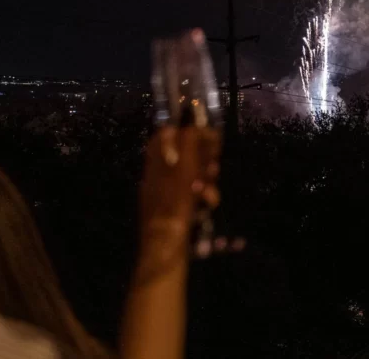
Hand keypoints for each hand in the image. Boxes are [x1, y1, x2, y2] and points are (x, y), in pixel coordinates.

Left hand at [138, 127, 220, 254]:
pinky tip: (208, 205)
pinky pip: (194, 195)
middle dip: (204, 160)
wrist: (165, 247)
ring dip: (208, 181)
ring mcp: (167, 192)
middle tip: (213, 167)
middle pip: (186, 155)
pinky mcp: (177, 209)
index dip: (192, 132)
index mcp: (156, 159)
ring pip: (194, 175)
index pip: (170, 133)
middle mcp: (159, 173)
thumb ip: (190, 142)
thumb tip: (194, 122)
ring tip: (210, 192)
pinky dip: (204, 198)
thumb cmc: (175, 203)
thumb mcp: (185, 167)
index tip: (212, 138)